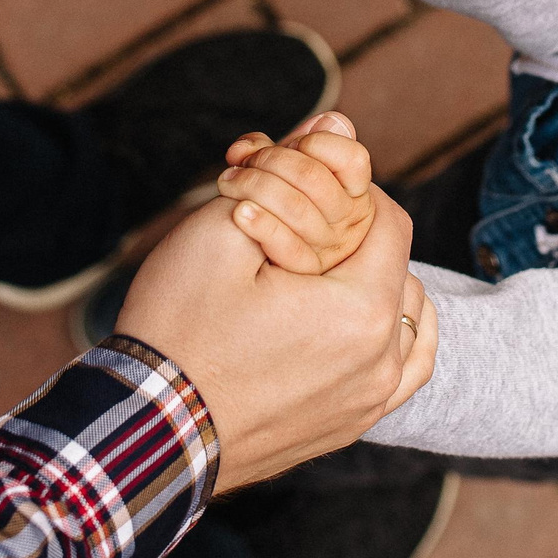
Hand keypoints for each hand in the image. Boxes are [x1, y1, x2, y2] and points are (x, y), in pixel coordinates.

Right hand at [113, 184, 434, 490]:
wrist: (148, 431)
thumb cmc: (178, 328)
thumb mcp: (220, 227)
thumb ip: (287, 170)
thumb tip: (336, 125)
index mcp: (362, 311)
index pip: (386, 219)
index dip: (346, 191)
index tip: (301, 191)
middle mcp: (382, 362)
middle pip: (396, 266)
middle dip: (354, 239)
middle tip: (296, 231)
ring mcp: (369, 404)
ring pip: (409, 319)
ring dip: (376, 285)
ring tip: (321, 271)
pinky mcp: (348, 428)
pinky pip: (403, 372)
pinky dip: (393, 338)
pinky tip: (358, 321)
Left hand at [219, 111, 376, 273]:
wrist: (248, 253)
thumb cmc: (273, 198)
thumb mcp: (284, 168)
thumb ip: (297, 145)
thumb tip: (328, 120)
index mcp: (354, 189)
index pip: (353, 158)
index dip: (316, 143)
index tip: (290, 143)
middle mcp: (350, 219)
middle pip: (315, 178)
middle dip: (271, 160)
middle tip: (243, 160)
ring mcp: (331, 247)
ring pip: (296, 207)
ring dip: (254, 186)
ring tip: (227, 180)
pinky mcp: (307, 270)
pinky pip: (289, 247)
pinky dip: (261, 225)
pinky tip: (238, 212)